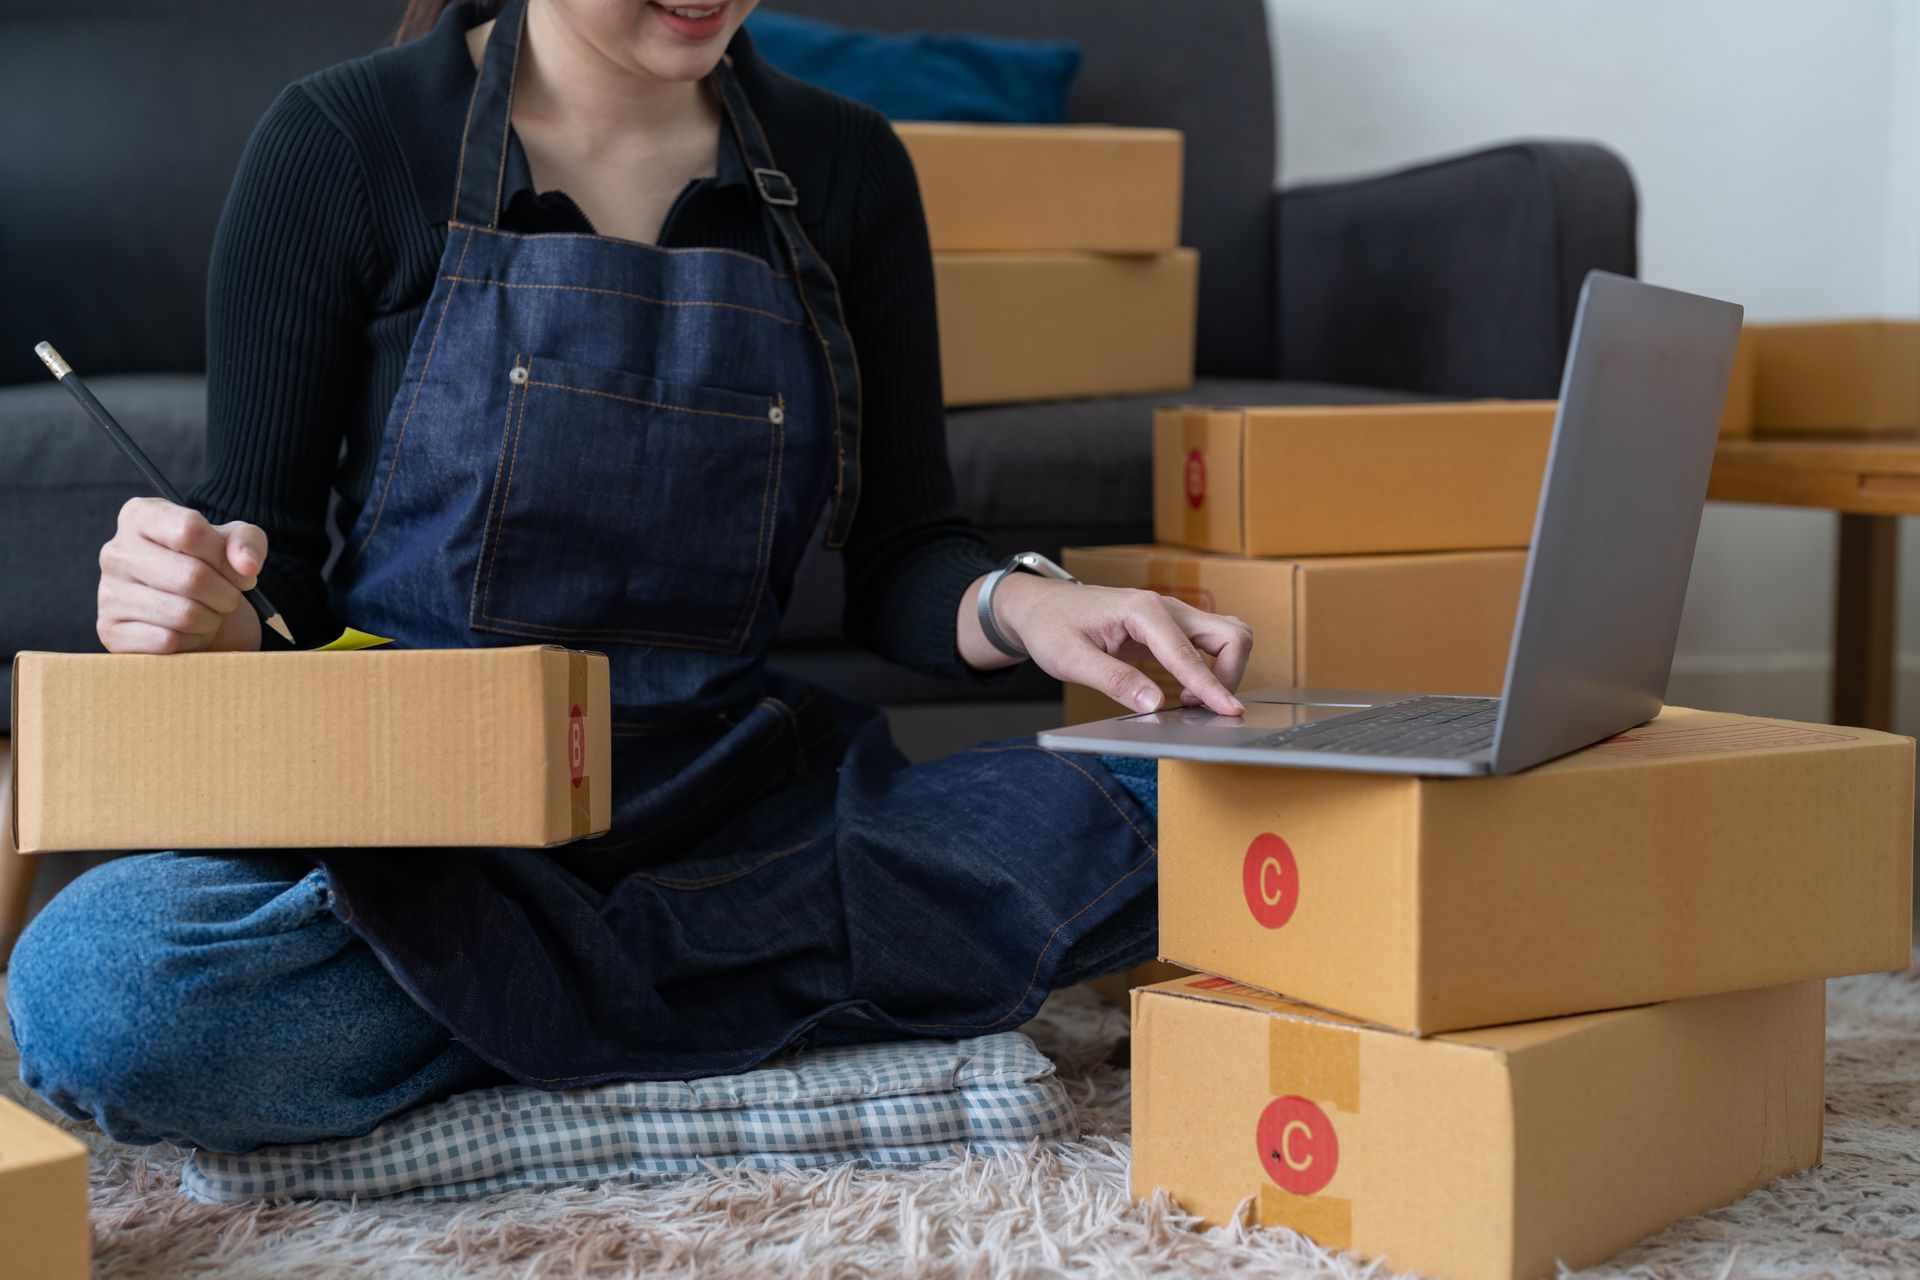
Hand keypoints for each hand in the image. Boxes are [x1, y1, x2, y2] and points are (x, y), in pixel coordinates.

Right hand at [97, 498, 267, 653]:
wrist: (187, 606)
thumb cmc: (209, 566)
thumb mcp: (234, 542)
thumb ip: (247, 542)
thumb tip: (246, 566)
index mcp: (141, 516)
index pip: (190, 530)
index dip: (226, 557)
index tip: (240, 571)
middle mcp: (116, 551)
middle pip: (192, 577)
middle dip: (226, 594)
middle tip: (229, 597)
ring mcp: (108, 592)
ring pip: (184, 614)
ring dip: (212, 619)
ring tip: (210, 612)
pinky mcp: (111, 631)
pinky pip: (168, 642)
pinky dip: (191, 641)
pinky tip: (189, 631)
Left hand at [991, 575, 1252, 715]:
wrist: (1038, 606)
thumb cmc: (1050, 627)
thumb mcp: (1070, 659)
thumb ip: (1114, 680)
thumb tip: (1154, 705)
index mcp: (1142, 610)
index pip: (1188, 654)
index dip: (1212, 686)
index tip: (1230, 711)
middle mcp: (1165, 607)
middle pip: (1230, 634)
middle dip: (1228, 675)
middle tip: (1198, 708)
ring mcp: (1171, 615)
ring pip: (1227, 635)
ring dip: (1224, 670)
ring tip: (1191, 700)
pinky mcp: (1169, 627)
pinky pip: (1208, 644)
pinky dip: (1211, 668)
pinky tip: (1187, 691)